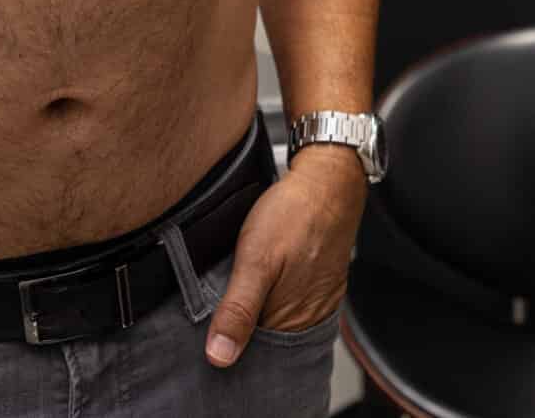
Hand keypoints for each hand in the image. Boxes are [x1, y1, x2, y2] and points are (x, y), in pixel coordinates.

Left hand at [205, 144, 366, 365]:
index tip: (205, 335)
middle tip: (215, 310)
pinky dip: (270, 301)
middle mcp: (308, 318)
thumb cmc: (295, 213)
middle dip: (239, 333)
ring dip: (254, 317)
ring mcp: (316, 300)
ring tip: (233, 297)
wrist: (329, 179)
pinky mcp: (319, 283)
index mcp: (292, 320)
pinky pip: (289, 305)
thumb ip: (238, 309)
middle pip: (265, 342)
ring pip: (276, 323)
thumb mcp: (255, 259)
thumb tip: (220, 356)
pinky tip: (258, 284)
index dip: (227, 347)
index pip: (252, 356)